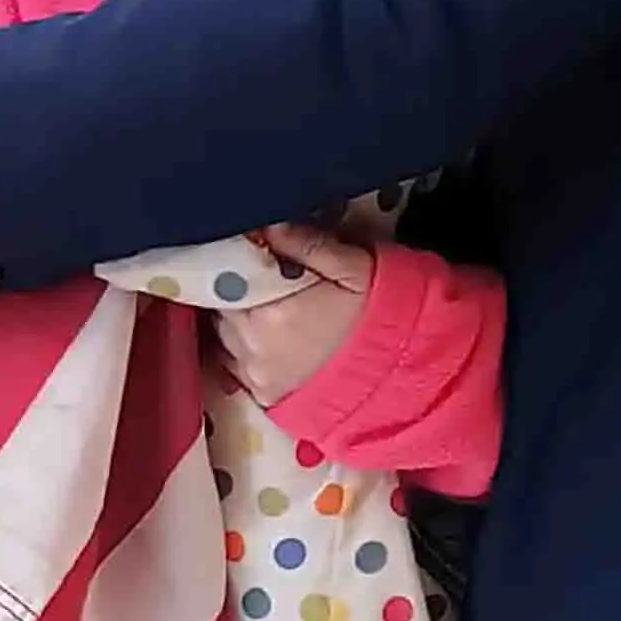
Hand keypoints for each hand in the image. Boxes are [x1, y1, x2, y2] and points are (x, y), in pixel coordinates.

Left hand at [216, 223, 374, 406]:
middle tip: (261, 280)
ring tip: (266, 309)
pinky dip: (242, 350)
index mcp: (270, 312)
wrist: (401, 370)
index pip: (222, 279)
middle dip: (234, 292)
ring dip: (235, 321)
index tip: (247, 254)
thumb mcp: (352, 266)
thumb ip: (305, 242)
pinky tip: (267, 339)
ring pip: (223, 336)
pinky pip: (234, 366)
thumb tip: (267, 224)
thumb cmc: (377, 312)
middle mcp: (253, 347)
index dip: (231, 263)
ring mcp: (255, 376)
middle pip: (220, 308)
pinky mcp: (264, 396)